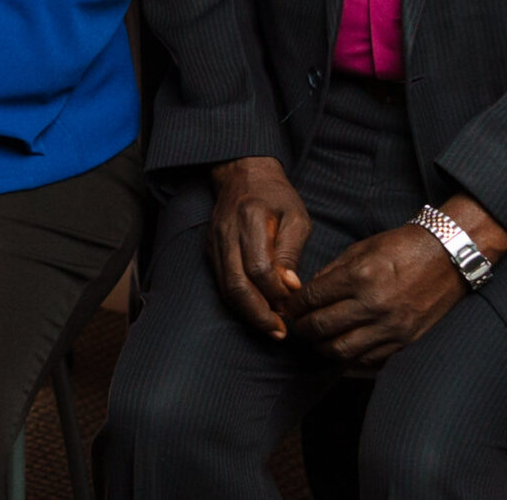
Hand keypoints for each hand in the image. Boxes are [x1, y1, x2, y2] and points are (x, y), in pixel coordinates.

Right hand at [207, 156, 311, 338]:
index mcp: (250, 220)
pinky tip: (257, 311)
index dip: (277, 292)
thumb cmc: (275, 196)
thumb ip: (292, 251)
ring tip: (271, 328)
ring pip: (226, 289)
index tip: (294, 303)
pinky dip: (239, 302)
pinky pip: (222, 283)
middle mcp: (227, 234)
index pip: (259, 267)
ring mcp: (215, 243)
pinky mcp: (210, 250)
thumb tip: (290, 287)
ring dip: (248, 313)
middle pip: (237, 284)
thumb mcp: (296, 217)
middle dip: (259, 314)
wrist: (242, 173)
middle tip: (280, 332)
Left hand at [288, 195, 506, 366]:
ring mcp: (392, 326)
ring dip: (322, 347)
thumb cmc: (401, 247)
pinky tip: (342, 347)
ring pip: (342, 350)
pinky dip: (350, 356)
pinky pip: (369, 358)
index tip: (288, 307)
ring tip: (315, 340)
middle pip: (321, 327)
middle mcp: (374, 304)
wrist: (448, 256)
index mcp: (359, 277)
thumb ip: (331, 272)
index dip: (294, 305)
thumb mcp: (360, 249)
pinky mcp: (406, 341)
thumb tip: (305, 293)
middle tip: (295, 326)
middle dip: (301, 329)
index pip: (312, 299)